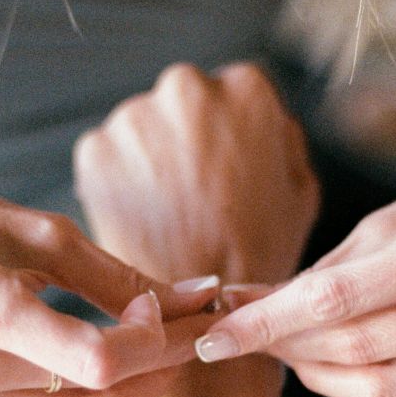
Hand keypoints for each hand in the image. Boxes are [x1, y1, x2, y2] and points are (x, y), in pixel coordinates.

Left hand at [73, 63, 319, 286]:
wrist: (204, 308)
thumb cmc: (257, 253)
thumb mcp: (300, 192)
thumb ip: (283, 139)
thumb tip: (267, 121)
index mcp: (246, 88)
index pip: (232, 92)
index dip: (228, 135)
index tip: (222, 167)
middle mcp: (187, 88)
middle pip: (181, 102)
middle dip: (184, 139)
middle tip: (194, 192)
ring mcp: (136, 116)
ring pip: (141, 129)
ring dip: (148, 157)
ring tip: (168, 209)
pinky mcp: (96, 149)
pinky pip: (107, 157)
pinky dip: (117, 182)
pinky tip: (142, 215)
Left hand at [192, 138, 395, 396]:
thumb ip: (333, 268)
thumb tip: (257, 303)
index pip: (333, 301)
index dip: (266, 323)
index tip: (216, 334)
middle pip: (353, 353)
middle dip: (287, 351)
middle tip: (248, 340)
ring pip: (382, 394)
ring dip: (321, 380)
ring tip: (294, 354)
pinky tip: (343, 372)